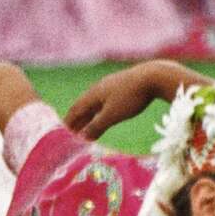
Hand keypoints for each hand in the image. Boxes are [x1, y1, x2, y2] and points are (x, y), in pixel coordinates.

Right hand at [65, 60, 208, 139]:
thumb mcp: (112, 115)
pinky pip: (104, 102)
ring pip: (94, 104)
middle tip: (70, 134)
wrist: (154, 76)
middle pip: (83, 107)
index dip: (67, 123)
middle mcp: (98, 89)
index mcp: (92, 94)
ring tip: (85, 128)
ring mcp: (110, 87)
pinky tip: (104, 115)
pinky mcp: (121, 87)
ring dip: (88, 117)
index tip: (61, 134)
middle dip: (76, 121)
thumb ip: (95, 127)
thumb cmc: (131, 97)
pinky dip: (99, 112)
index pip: (74, 111)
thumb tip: (81, 138)